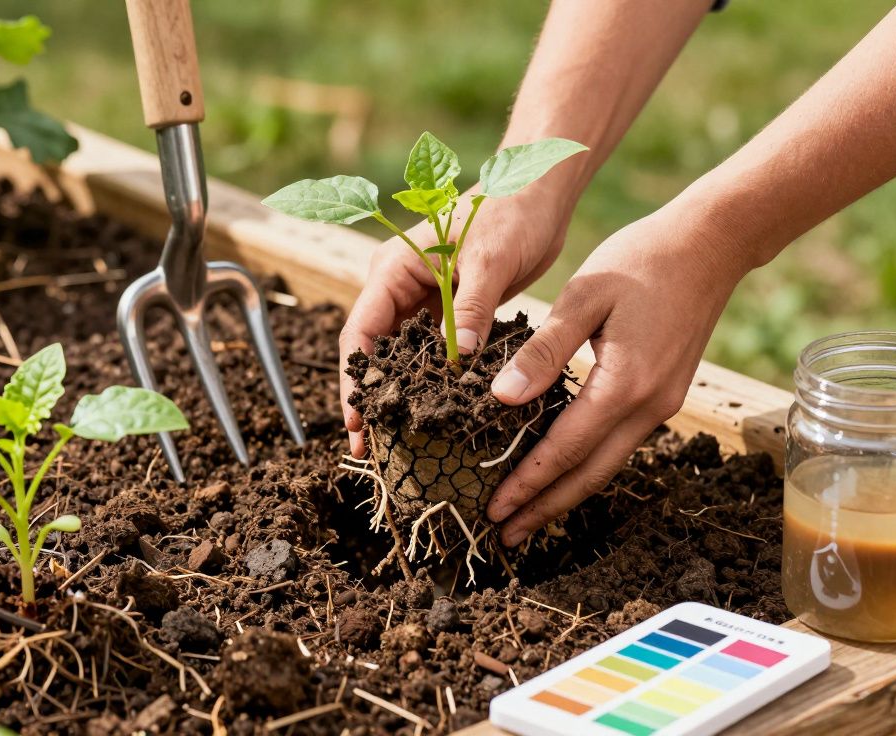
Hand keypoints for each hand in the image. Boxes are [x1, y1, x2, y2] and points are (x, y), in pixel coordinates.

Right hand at [339, 190, 573, 456]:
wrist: (540, 193)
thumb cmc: (511, 212)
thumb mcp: (490, 259)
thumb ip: (472, 307)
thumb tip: (459, 359)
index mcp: (393, 269)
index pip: (360, 332)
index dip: (355, 379)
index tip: (357, 422)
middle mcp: (399, 286)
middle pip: (373, 351)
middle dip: (370, 398)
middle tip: (370, 449)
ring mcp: (423, 300)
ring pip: (401, 357)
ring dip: (399, 395)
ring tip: (397, 443)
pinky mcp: (449, 310)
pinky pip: (432, 352)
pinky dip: (430, 382)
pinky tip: (435, 414)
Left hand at [484, 209, 745, 545]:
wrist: (710, 244)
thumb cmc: (640, 260)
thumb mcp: (583, 296)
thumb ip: (544, 351)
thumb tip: (502, 399)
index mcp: (624, 384)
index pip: (565, 450)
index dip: (527, 483)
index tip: (493, 510)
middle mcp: (649, 406)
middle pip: (589, 475)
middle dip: (545, 507)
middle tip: (503, 535)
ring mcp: (662, 404)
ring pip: (608, 465)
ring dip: (566, 493)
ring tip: (528, 515)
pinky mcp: (665, 395)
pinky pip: (620, 444)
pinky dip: (587, 466)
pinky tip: (563, 470)